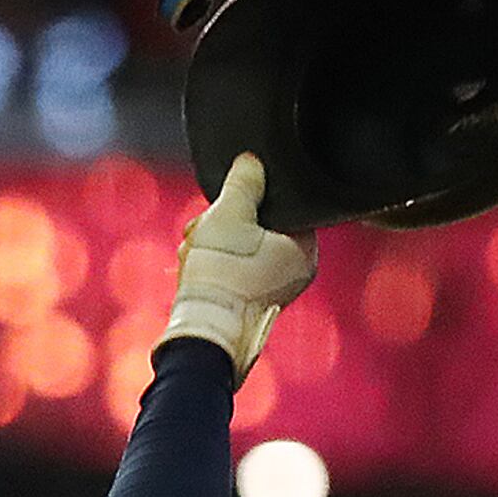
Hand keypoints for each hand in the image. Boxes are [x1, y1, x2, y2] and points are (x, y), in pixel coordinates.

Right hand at [157, 152, 318, 375]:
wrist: (201, 336)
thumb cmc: (221, 277)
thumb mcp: (230, 214)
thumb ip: (244, 181)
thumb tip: (252, 161)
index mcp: (304, 249)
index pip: (280, 206)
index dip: (246, 199)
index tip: (223, 207)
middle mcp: (294, 272)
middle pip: (254, 227)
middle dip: (219, 225)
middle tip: (202, 231)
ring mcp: (271, 291)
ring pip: (236, 248)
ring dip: (208, 245)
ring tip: (193, 254)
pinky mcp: (246, 305)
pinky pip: (227, 272)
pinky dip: (208, 267)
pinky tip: (193, 271)